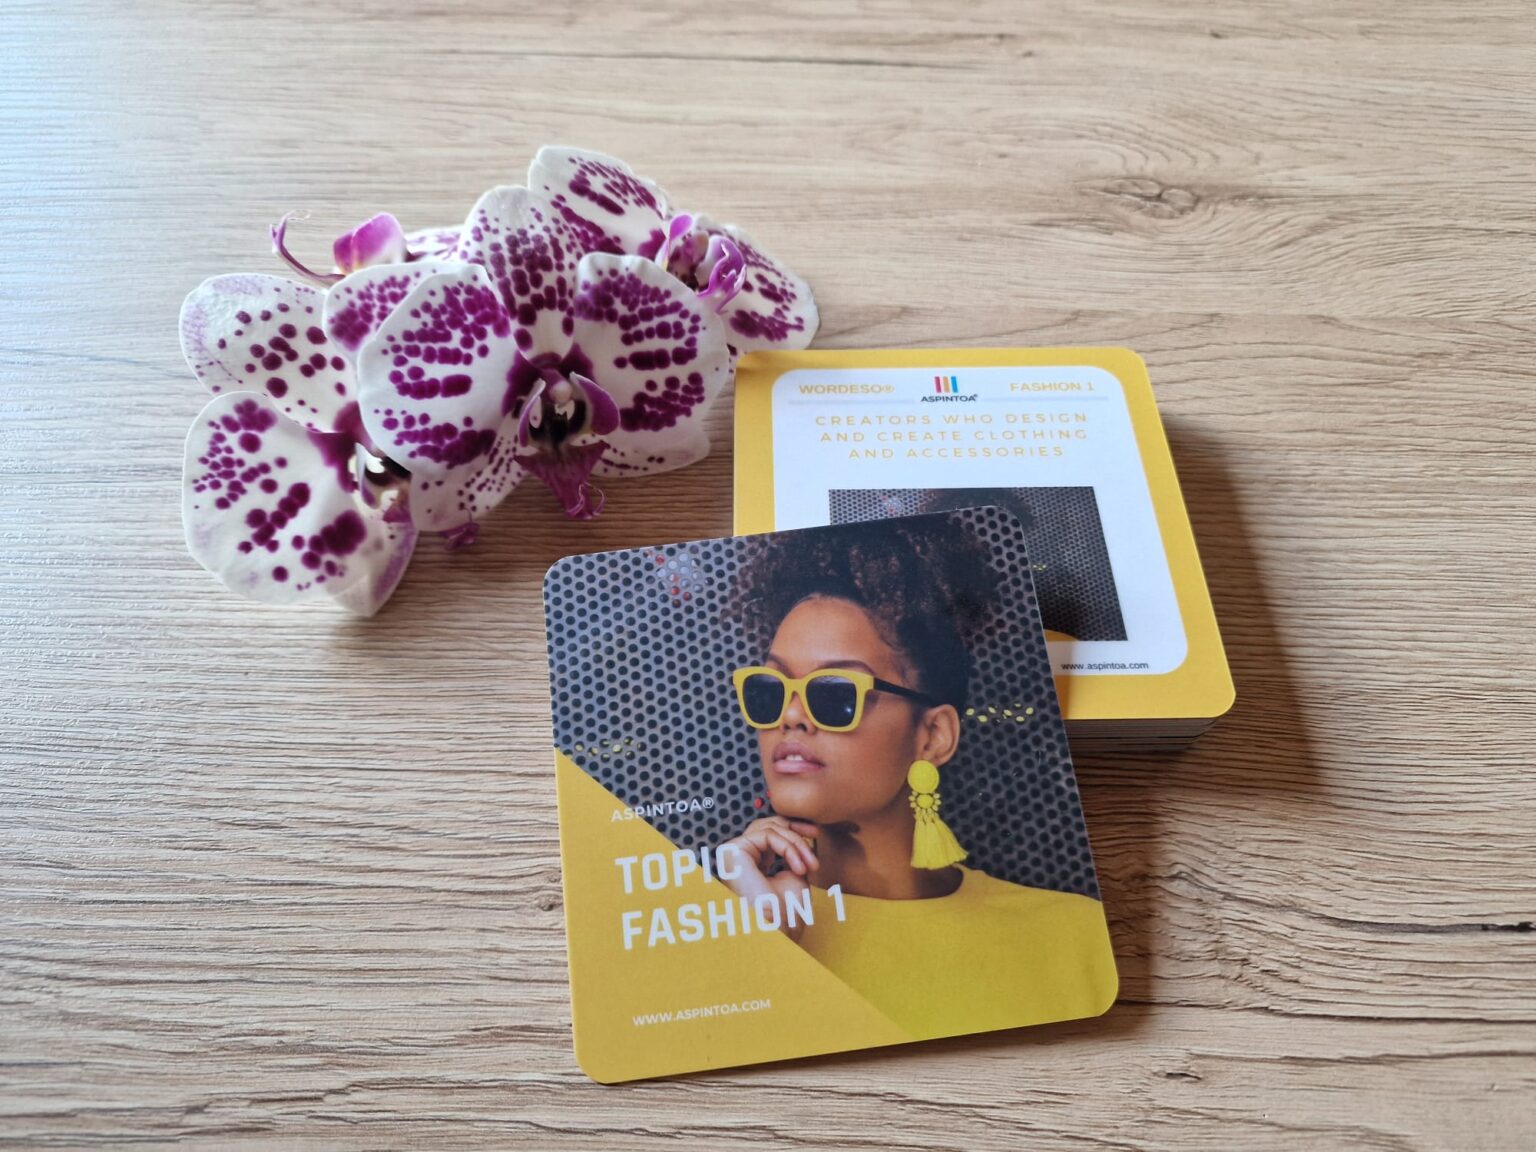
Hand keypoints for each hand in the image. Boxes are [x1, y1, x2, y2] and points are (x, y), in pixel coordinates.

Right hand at [718, 815, 820, 941]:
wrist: (776, 929)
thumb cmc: (786, 910)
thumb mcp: (796, 875)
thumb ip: (795, 854)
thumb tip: (801, 836)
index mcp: (751, 862)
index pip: (770, 832)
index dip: (793, 828)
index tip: (815, 834)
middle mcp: (739, 855)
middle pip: (768, 824)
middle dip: (795, 827)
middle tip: (816, 834)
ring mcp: (734, 852)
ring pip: (770, 828)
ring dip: (796, 843)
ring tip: (810, 865)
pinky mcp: (734, 850)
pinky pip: (768, 835)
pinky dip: (789, 848)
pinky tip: (800, 868)